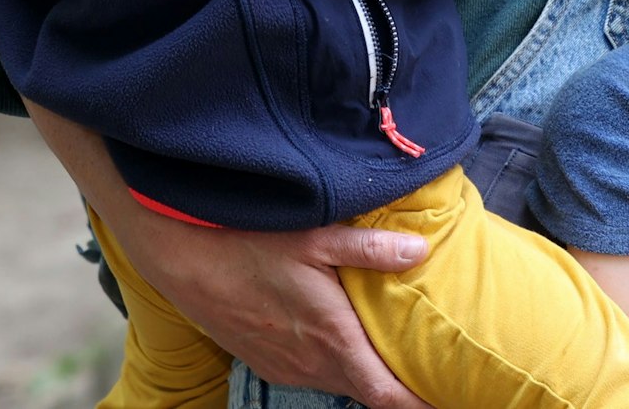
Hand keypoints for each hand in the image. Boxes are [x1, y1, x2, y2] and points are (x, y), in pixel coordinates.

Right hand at [24, 102, 433, 408]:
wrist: (180, 256)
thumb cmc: (249, 243)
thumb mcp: (317, 237)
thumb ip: (373, 248)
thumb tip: (422, 249)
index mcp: (332, 341)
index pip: (386, 395)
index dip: (420, 402)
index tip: (449, 397)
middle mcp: (310, 365)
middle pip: (366, 392)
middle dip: (398, 389)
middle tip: (432, 375)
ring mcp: (283, 366)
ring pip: (337, 382)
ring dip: (365, 377)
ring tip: (397, 360)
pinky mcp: (263, 360)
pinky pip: (310, 373)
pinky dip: (336, 367)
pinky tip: (345, 343)